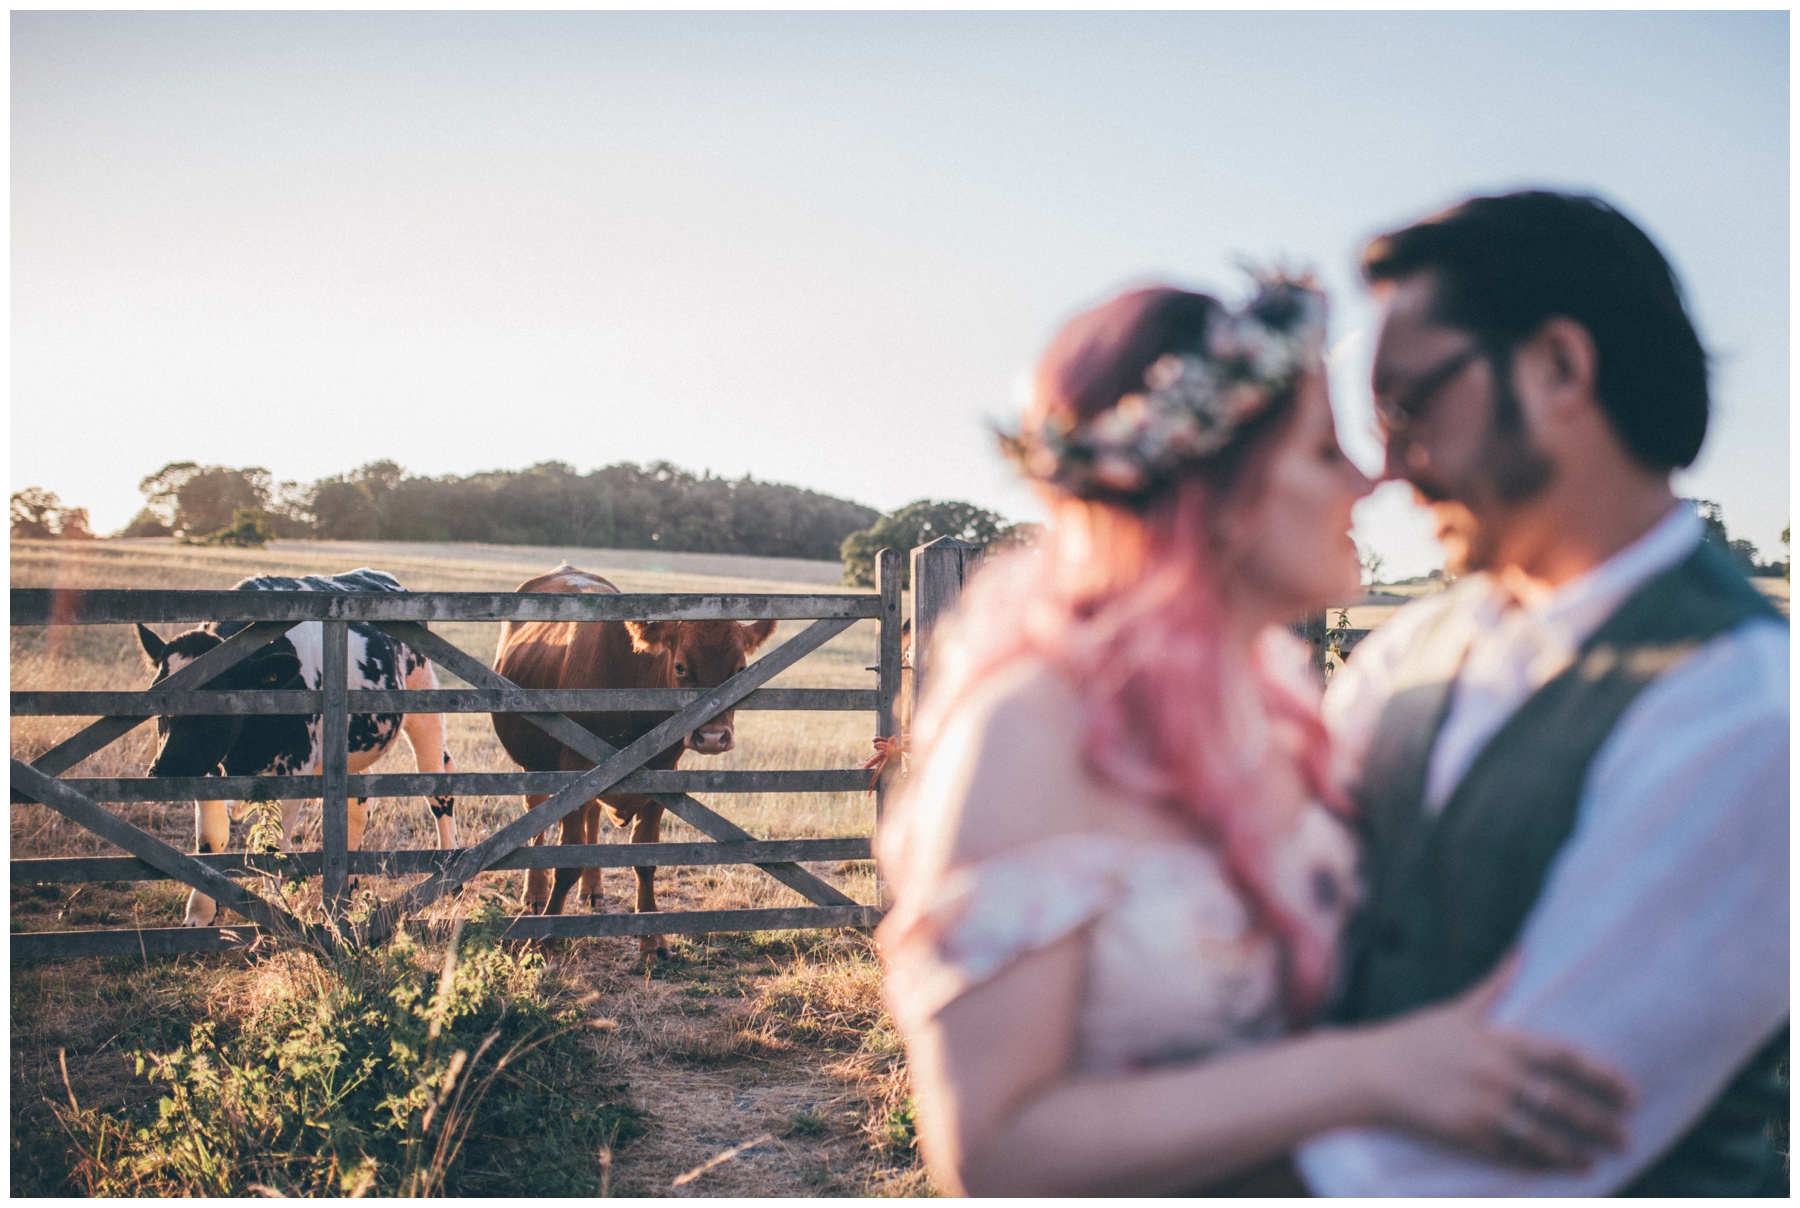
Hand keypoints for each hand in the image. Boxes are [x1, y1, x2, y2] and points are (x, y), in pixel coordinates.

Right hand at [1353, 956, 1636, 1169]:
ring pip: (1545, 1136)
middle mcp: (1496, 1076)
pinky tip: (1558, 1168)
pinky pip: (1515, 1154)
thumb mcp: (1456, 1011)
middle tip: (1624, 1137)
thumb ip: (1495, 987)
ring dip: (1576, 1152)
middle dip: (1600, 1124)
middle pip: (1564, 1104)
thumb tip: (1521, 953)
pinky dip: (1540, 1163)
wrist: (1368, 1075)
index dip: (1603, 1077)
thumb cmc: (1413, 1039)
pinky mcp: (1468, 1137)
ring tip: (1596, 1160)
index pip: (1565, 1059)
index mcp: (1498, 1041)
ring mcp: (1483, 1109)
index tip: (1630, 1094)